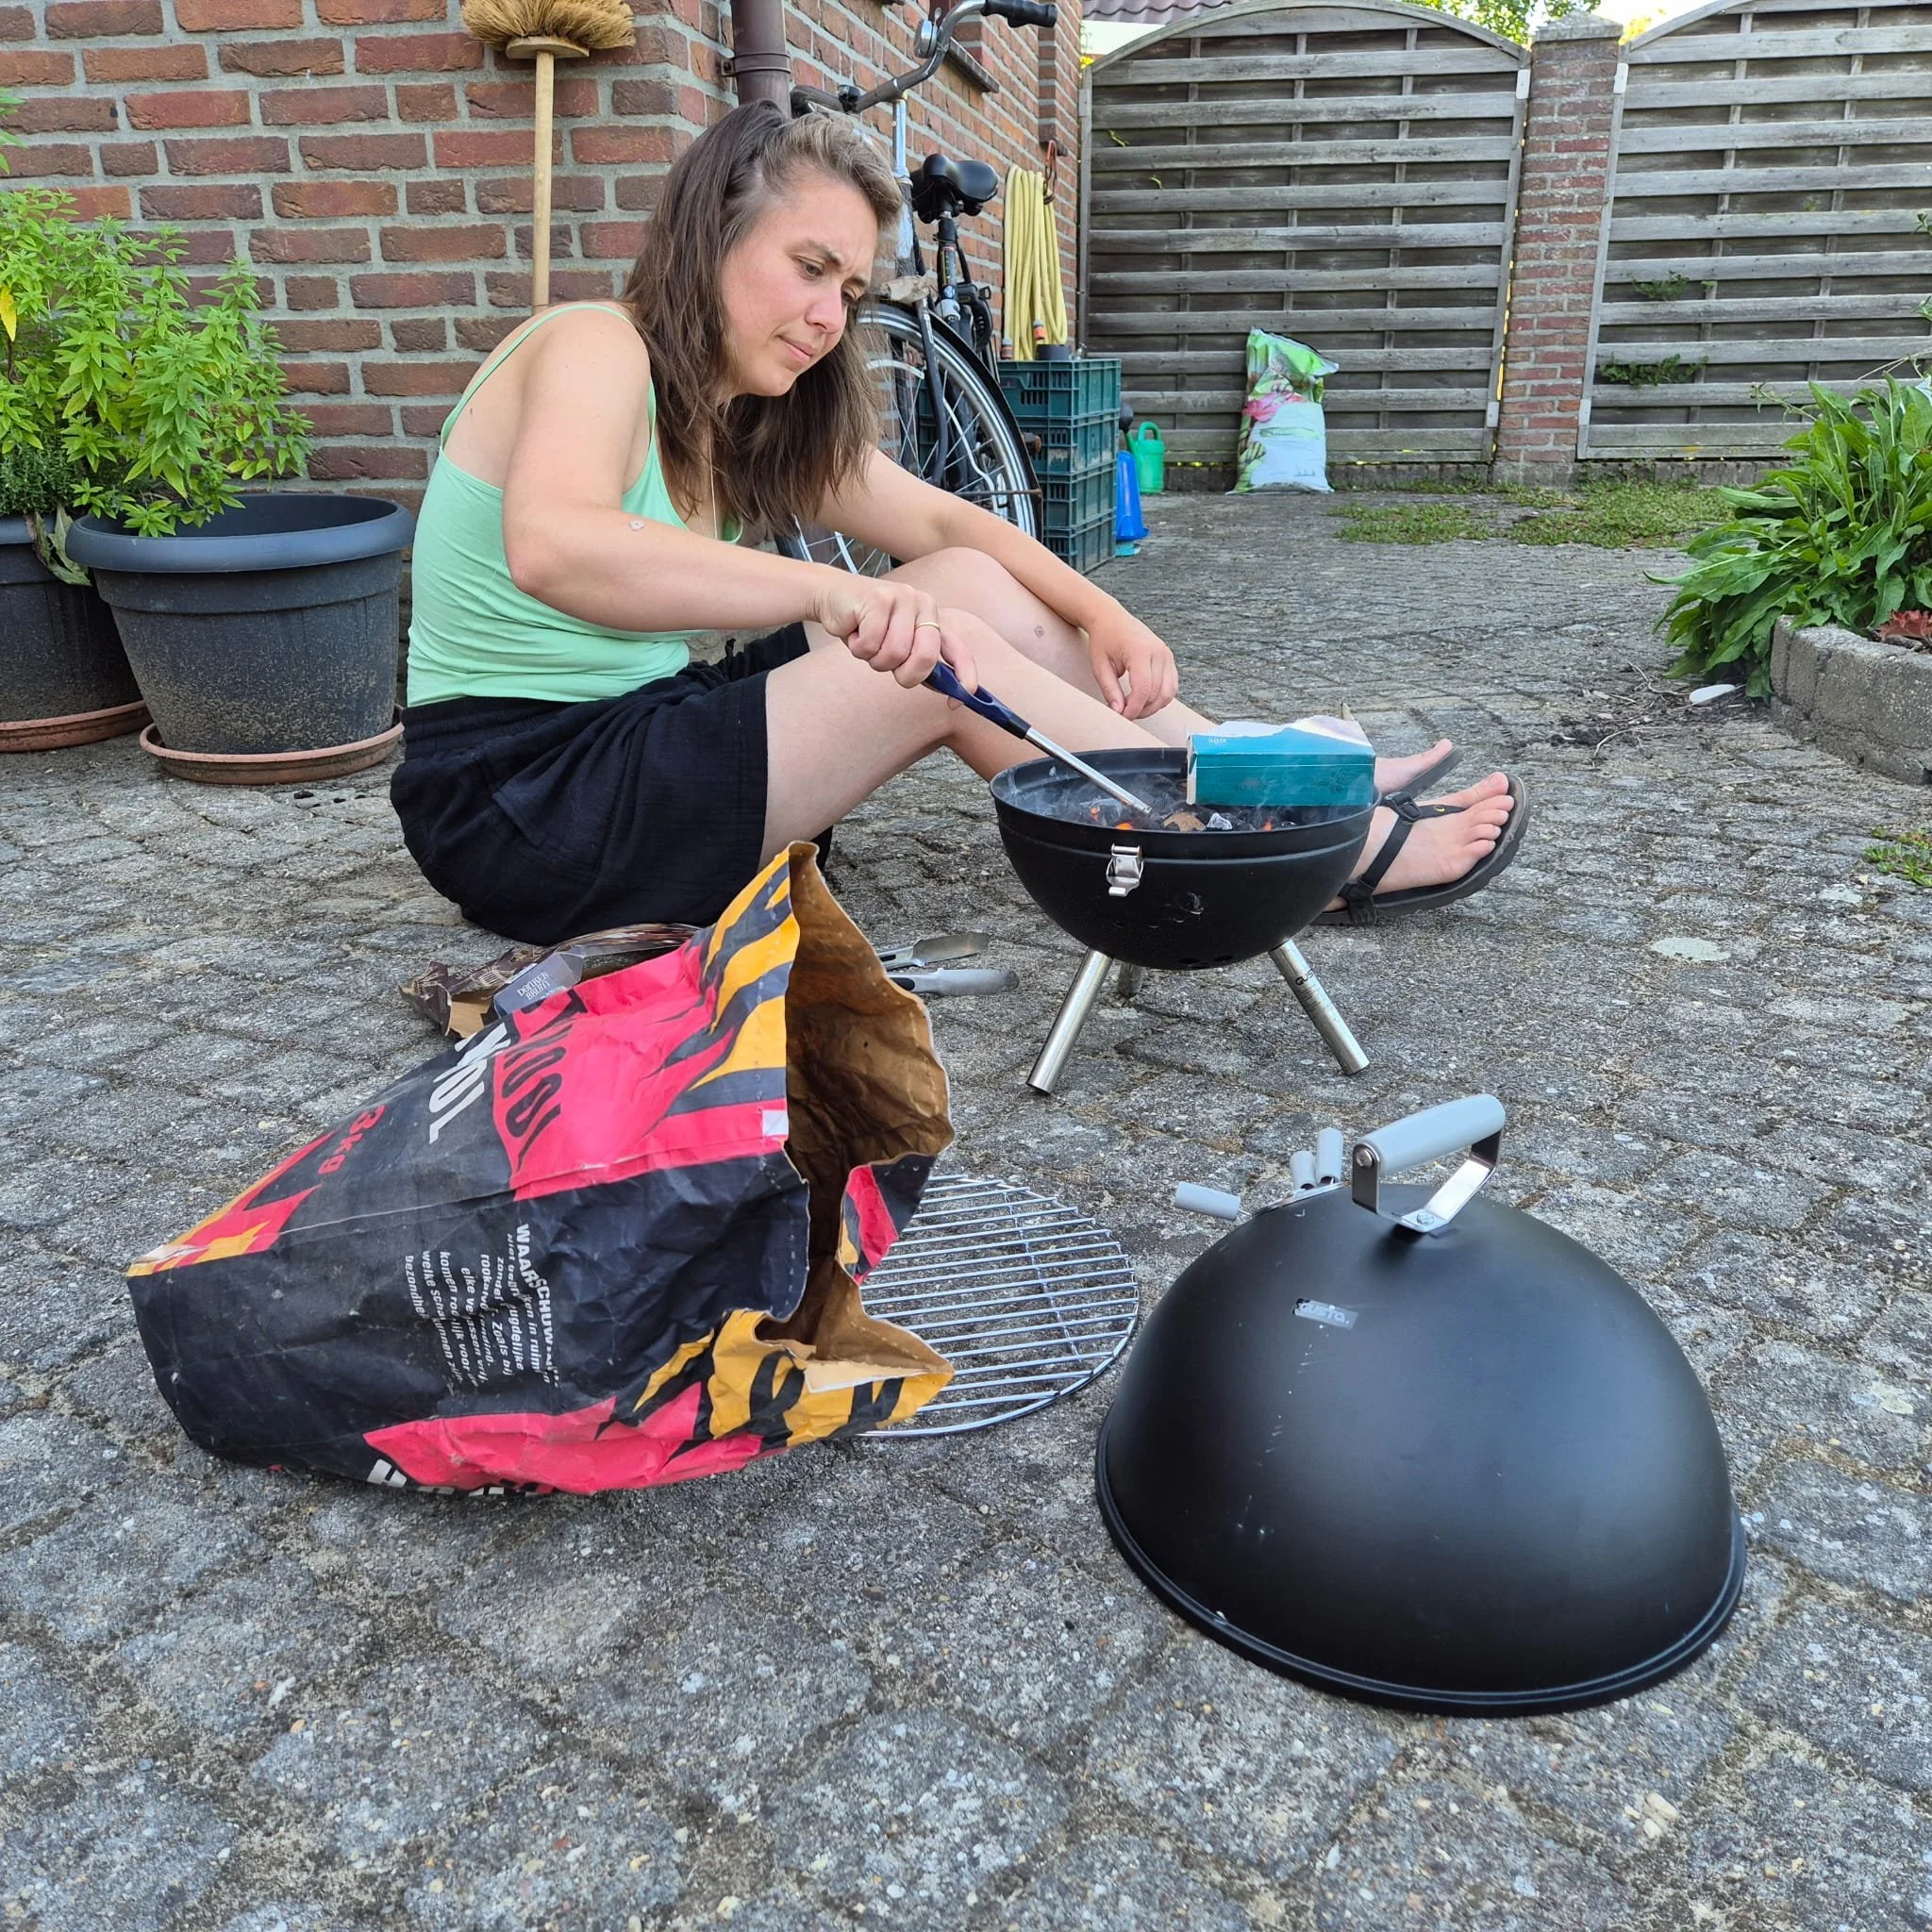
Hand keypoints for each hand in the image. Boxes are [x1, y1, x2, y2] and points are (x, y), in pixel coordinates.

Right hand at [811, 577, 978, 691]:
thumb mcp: (897, 645)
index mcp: (932, 617)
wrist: (831, 597)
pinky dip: (858, 647)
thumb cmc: (866, 626)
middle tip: (885, 663)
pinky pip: (871, 644)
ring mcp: (902, 598)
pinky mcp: (878, 598)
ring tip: (866, 641)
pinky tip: (854, 631)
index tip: (956, 702)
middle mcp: (923, 604)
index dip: (963, 677)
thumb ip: (921, 662)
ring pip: (895, 654)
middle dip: (905, 674)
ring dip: (875, 658)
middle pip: (926, 658)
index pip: (957, 650)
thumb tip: (951, 692)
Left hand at [1085, 606, 1178, 719]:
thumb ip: (1110, 690)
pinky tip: (1143, 700)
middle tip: (1124, 714)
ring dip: (1152, 707)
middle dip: (1141, 709)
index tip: (1122, 717)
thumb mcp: (1100, 666)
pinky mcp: (1169, 658)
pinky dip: (1160, 697)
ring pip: (1168, 693)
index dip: (1134, 708)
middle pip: (1157, 693)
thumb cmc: (1103, 641)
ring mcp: (1167, 654)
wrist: (1111, 619)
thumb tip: (1119, 713)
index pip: (1143, 689)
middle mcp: (1158, 651)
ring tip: (1133, 708)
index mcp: (1140, 651)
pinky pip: (1171, 686)